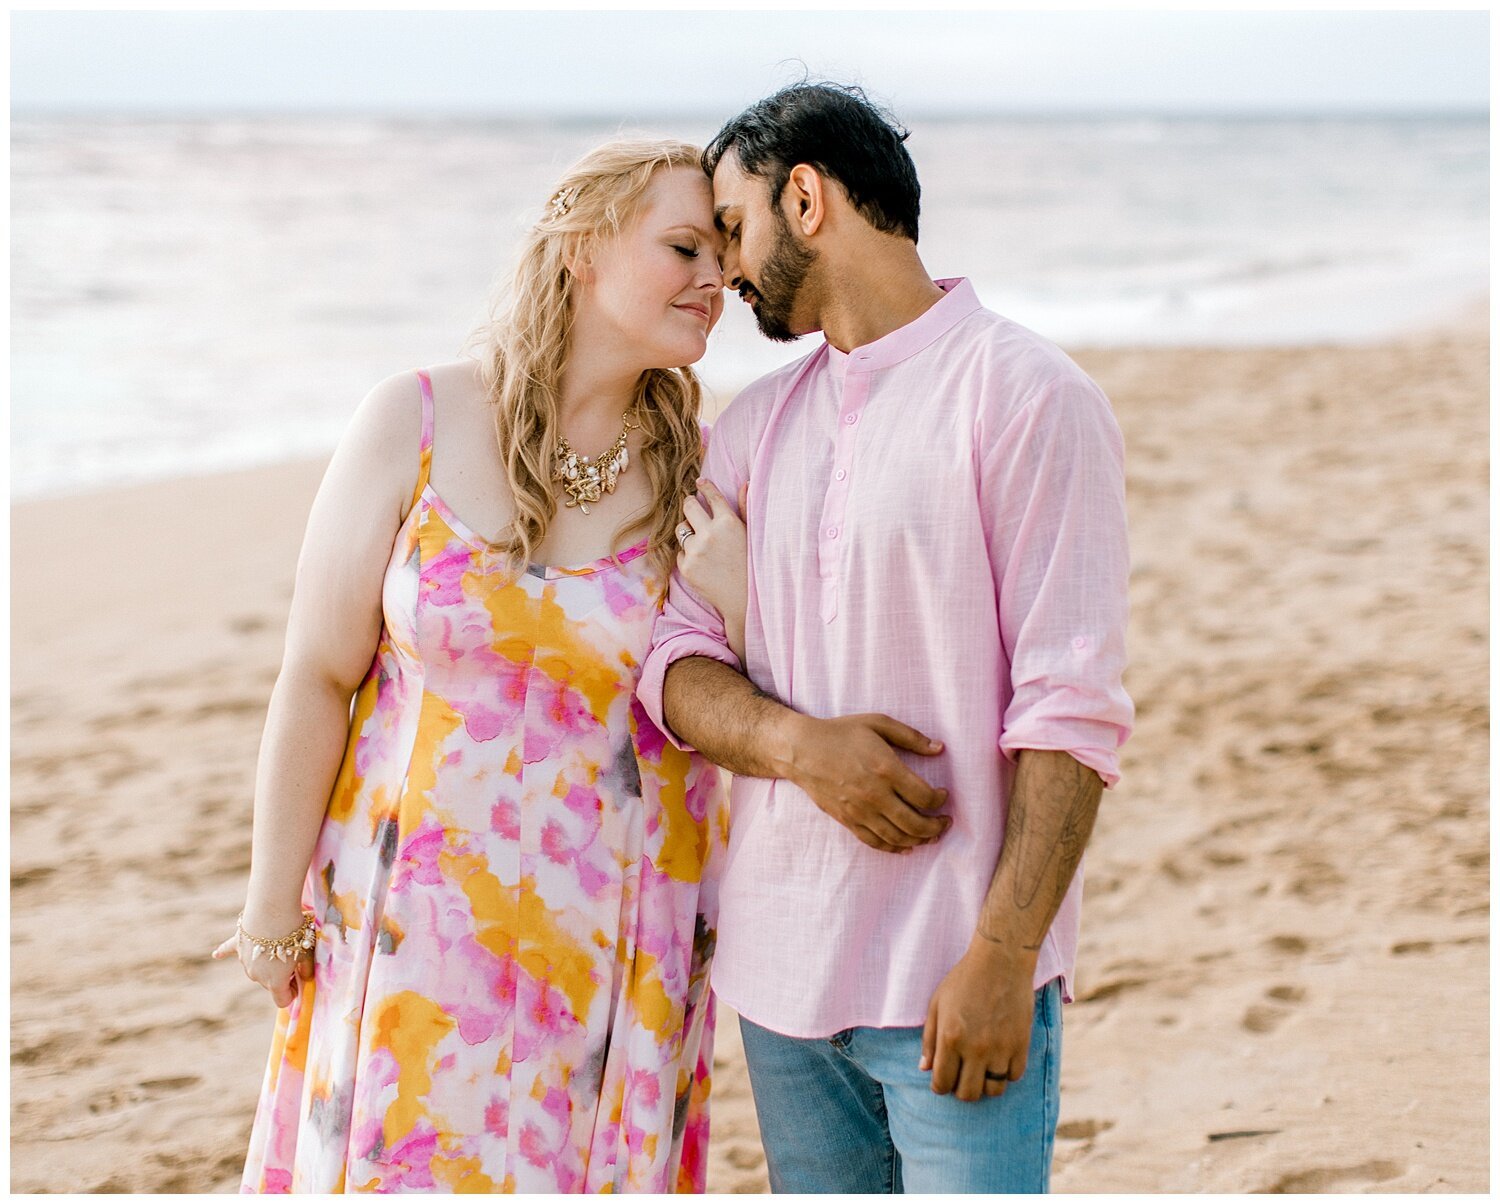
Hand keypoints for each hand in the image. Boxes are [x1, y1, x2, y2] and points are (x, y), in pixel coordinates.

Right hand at [212, 903, 314, 1008]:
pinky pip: (229, 950)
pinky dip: (225, 951)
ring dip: (266, 960)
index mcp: (275, 982)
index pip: (282, 1000)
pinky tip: (217, 954)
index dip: (293, 992)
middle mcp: (257, 977)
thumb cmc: (294, 935)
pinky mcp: (237, 945)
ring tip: (278, 941)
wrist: (273, 912)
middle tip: (293, 956)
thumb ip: (307, 970)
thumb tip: (305, 978)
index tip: (298, 980)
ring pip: (256, 967)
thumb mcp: (307, 954)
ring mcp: (245, 962)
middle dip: (281, 975)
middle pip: (270, 983)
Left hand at [677, 479, 747, 620]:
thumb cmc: (751, 564)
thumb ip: (744, 508)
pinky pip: (680, 552)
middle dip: (690, 504)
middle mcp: (710, 534)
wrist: (743, 599)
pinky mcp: (686, 567)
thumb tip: (745, 483)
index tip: (700, 482)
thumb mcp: (751, 534)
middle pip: (688, 507)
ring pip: (681, 529)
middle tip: (692, 505)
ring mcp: (695, 551)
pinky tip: (703, 562)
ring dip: (688, 531)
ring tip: (702, 541)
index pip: (711, 496)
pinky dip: (688, 554)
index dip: (705, 487)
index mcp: (729, 523)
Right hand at [783, 712, 949, 852]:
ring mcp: (859, 811)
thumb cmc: (841, 733)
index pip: (924, 796)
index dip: (940, 800)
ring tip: (931, 835)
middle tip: (945, 823)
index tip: (943, 795)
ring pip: (897, 837)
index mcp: (886, 769)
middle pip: (915, 824)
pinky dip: (894, 848)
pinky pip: (875, 842)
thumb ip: (911, 736)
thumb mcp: (878, 723)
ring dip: (919, 840)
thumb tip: (939, 748)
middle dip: (937, 827)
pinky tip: (905, 846)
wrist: (801, 750)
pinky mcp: (847, 820)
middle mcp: (874, 794)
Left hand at [920, 939, 1036, 1100]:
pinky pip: (1014, 1076)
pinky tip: (999, 1059)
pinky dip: (1006, 1073)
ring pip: (993, 1090)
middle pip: (968, 1094)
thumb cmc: (964, 980)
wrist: (1001, 961)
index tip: (943, 1081)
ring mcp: (1001, 1048)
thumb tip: (925, 1068)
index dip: (939, 1086)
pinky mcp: (1021, 1044)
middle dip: (961, 1090)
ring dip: (985, 1084)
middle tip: (962, 1076)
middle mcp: (975, 1048)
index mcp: (950, 1038)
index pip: (942, 1083)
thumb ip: (929, 1039)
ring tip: (981, 1070)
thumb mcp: (937, 1004)